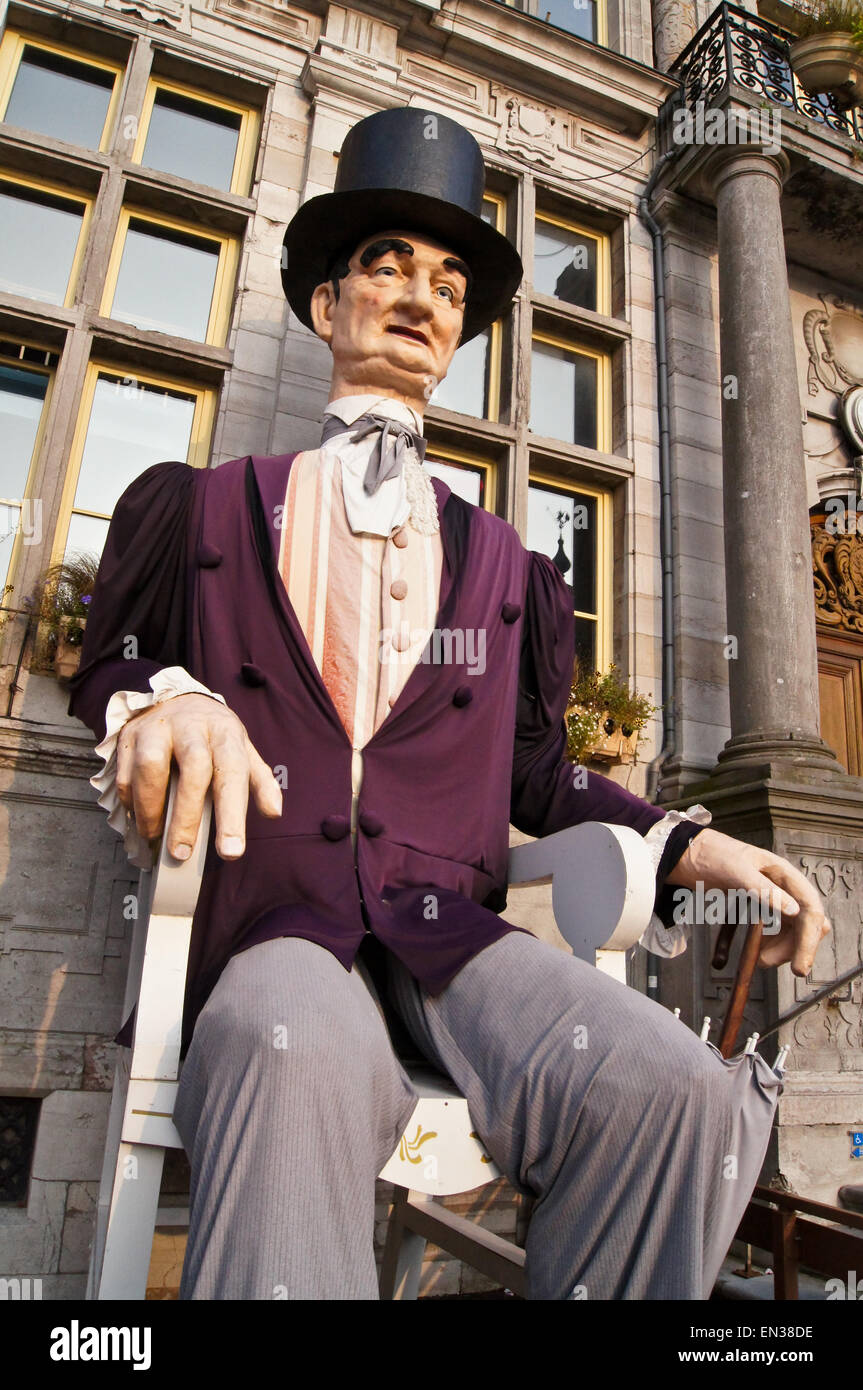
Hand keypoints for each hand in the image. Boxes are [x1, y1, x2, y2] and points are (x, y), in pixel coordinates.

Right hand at [116, 692, 281, 860]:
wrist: (177, 698)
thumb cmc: (213, 734)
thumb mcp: (242, 750)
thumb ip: (260, 781)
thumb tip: (274, 812)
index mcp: (225, 734)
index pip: (233, 773)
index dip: (233, 814)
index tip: (231, 850)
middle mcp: (192, 727)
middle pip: (193, 770)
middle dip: (187, 817)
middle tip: (182, 853)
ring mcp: (158, 728)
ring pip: (152, 767)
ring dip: (151, 808)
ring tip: (155, 836)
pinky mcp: (130, 736)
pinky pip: (126, 772)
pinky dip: (131, 800)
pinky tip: (140, 816)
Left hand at [665, 828, 829, 976]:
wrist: (689, 854)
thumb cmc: (713, 855)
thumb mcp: (736, 870)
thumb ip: (763, 889)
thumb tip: (794, 910)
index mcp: (785, 875)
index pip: (810, 909)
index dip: (809, 940)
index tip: (798, 968)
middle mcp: (784, 888)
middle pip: (803, 926)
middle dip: (790, 949)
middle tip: (765, 963)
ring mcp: (773, 900)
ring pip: (789, 934)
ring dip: (777, 951)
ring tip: (756, 960)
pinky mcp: (759, 910)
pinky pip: (769, 934)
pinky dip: (760, 947)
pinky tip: (742, 954)